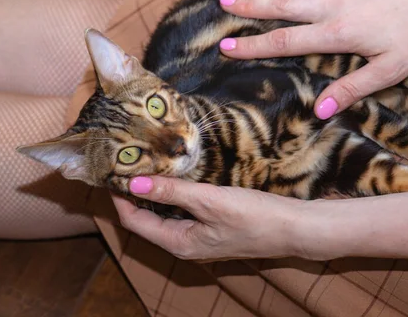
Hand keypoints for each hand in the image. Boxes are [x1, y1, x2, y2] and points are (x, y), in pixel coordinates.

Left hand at [111, 176, 308, 260]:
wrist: (295, 228)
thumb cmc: (255, 217)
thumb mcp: (210, 201)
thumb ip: (172, 192)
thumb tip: (133, 182)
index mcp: (179, 243)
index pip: (134, 221)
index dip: (120, 197)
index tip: (112, 170)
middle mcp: (185, 244)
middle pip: (146, 219)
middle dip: (134, 193)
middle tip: (127, 163)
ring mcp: (199, 237)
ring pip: (165, 214)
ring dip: (154, 192)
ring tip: (147, 164)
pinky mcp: (212, 227)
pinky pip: (182, 211)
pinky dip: (174, 194)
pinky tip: (177, 175)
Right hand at [218, 0, 407, 118]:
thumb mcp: (389, 71)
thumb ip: (351, 89)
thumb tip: (319, 110)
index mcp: (337, 33)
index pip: (285, 41)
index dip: (254, 46)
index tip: (227, 47)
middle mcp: (333, 4)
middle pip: (282, 5)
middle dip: (250, 6)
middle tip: (223, 5)